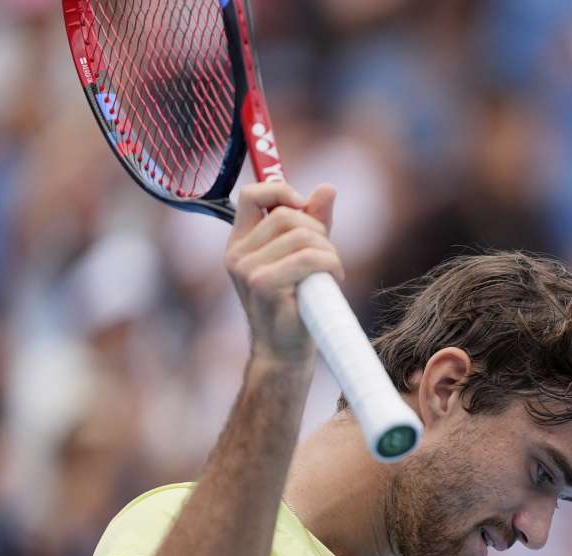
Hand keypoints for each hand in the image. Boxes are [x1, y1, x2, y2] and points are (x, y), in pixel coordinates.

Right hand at [225, 182, 340, 361]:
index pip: (251, 195)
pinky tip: (334, 278)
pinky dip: (331, 263)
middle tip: (327, 253)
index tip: (304, 205)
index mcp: (240, 243)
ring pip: (301, 235)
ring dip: (328, 250)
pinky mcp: (264, 284)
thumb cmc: (295, 304)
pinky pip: (309, 258)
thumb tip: (328, 188)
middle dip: (316, 228)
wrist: (285, 351)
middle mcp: (237, 254)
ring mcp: (247, 269)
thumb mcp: (304, 255)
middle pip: (285, 214)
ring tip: (332, 269)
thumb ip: (313, 221)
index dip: (280, 190)